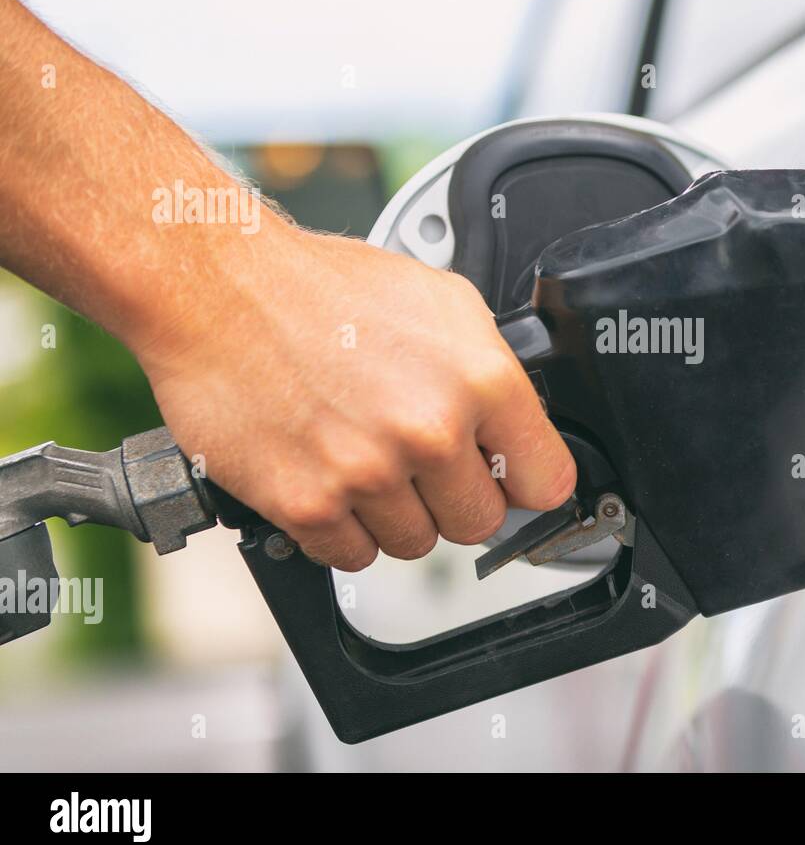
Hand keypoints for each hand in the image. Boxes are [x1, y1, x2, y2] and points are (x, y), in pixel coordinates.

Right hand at [133, 224, 576, 570]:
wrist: (218, 288)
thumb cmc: (321, 288)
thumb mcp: (442, 303)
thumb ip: (493, 374)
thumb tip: (521, 431)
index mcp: (478, 379)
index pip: (547, 481)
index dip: (527, 482)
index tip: (510, 480)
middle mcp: (429, 430)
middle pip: (480, 522)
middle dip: (455, 497)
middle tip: (419, 460)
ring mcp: (368, 472)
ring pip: (417, 543)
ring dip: (396, 514)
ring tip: (365, 457)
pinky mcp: (307, 504)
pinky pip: (353, 556)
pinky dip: (342, 530)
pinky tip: (330, 478)